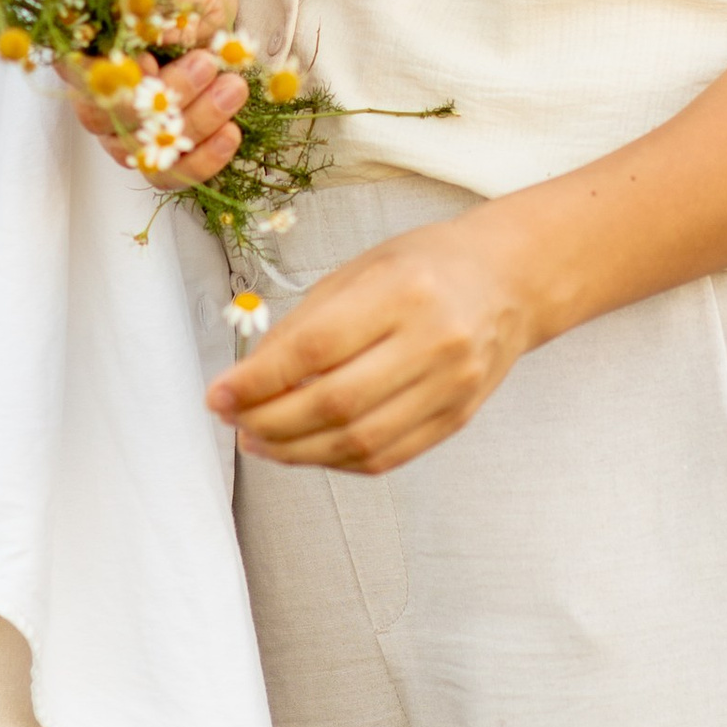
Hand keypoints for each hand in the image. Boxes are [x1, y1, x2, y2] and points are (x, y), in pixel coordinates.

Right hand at [63, 40, 247, 189]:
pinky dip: (202, 160)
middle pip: (114, 118)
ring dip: (193, 126)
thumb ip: (150, 6)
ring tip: (233, 91)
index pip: (84, 77)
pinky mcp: (158, 150)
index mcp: (80, 48)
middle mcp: (95, 95)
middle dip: (166, 95)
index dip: (116, 78)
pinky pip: (170, 172)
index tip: (150, 58)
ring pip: (144, 151)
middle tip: (207, 63)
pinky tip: (230, 133)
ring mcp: (125, 128)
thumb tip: (156, 35)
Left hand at [206, 213, 539, 472]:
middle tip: (233, 421)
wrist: (509, 282)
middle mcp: (434, 341)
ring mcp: (451, 386)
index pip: (316, 349)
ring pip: (359, 441)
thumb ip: (307, 323)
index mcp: (403, 291)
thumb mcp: (361, 270)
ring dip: (296, 451)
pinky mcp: (457, 419)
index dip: (258, 381)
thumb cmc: (426, 266)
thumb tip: (249, 379)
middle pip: (335, 403)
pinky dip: (336, 460)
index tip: (217, 395)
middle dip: (270, 421)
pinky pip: (386, 456)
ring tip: (259, 441)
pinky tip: (306, 449)